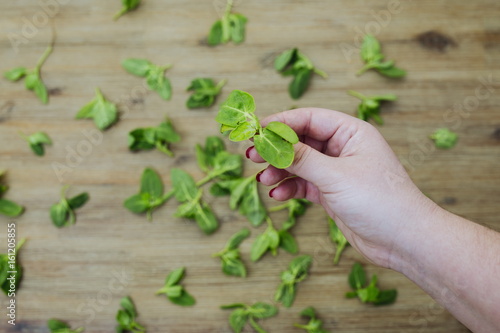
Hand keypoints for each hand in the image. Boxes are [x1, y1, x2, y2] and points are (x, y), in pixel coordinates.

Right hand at [247, 108, 436, 267]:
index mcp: (351, 132)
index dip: (280, 123)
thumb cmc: (379, 201)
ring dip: (280, 171)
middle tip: (251, 156)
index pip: (309, 119)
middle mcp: (343, 148)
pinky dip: (290, 188)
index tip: (255, 131)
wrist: (404, 241)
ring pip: (300, 164)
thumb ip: (302, 159)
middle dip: (276, 149)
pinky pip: (304, 184)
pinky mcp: (332, 193)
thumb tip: (272, 142)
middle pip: (301, 141)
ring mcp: (337, 171)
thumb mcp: (336, 176)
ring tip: (262, 180)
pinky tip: (277, 195)